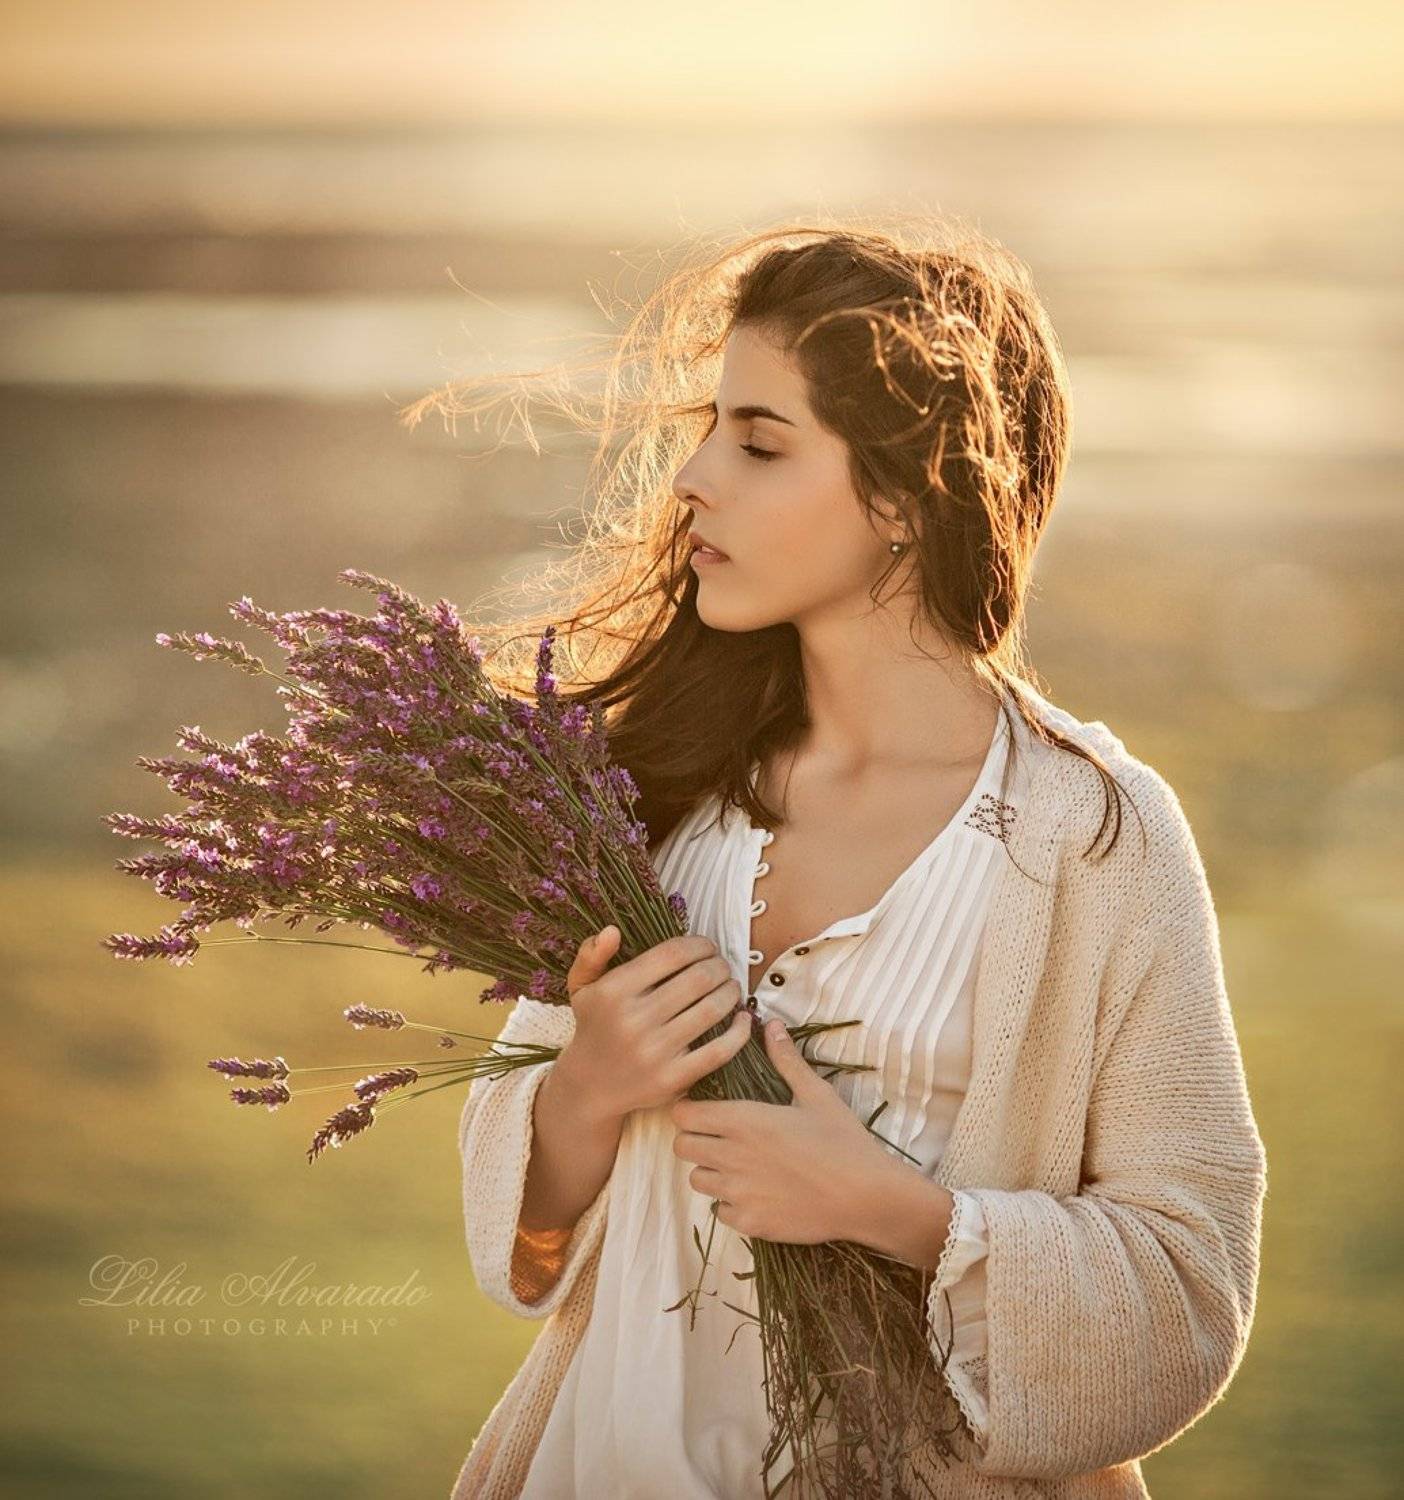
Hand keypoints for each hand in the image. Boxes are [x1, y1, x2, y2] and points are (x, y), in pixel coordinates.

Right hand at [557, 928, 750, 1126]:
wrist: (590, 1086)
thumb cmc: (593, 1027)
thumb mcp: (582, 987)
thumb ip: (592, 955)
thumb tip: (612, 931)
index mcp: (615, 991)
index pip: (672, 954)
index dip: (699, 945)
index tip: (708, 947)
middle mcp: (634, 1020)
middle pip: (699, 978)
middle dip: (720, 966)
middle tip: (723, 967)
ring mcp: (655, 1052)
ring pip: (712, 1009)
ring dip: (731, 992)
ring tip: (732, 987)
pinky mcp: (673, 1079)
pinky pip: (719, 1051)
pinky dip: (739, 1032)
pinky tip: (743, 1019)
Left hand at [669, 1016, 892, 1244]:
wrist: (865, 1195)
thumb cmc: (842, 1140)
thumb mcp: (816, 1094)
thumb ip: (786, 1060)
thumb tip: (771, 1025)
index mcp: (743, 1120)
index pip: (683, 1113)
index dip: (688, 1110)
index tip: (703, 1109)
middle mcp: (731, 1155)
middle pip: (681, 1147)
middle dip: (693, 1139)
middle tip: (717, 1137)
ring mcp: (737, 1193)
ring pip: (696, 1180)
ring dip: (710, 1171)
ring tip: (736, 1166)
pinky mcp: (749, 1223)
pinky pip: (720, 1212)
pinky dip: (730, 1203)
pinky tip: (754, 1193)